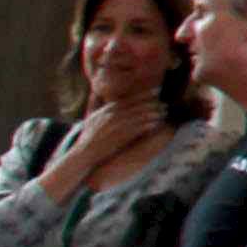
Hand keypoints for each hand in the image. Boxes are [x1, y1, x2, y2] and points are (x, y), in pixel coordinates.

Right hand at [38, 95, 166, 194]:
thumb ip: (97, 107)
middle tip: (163, 103)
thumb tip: (100, 97)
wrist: (83, 154)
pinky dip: (147, 124)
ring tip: (163, 112)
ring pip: (138, 116)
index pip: (127, 100)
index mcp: (105, 110)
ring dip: (152, 113)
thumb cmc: (88, 139)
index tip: (155, 93)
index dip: (142, 96)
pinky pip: (136, 128)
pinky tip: (156, 123)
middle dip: (151, 104)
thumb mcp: (91, 119)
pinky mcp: (119, 136)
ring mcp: (115, 126)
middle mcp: (110, 115)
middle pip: (135, 106)